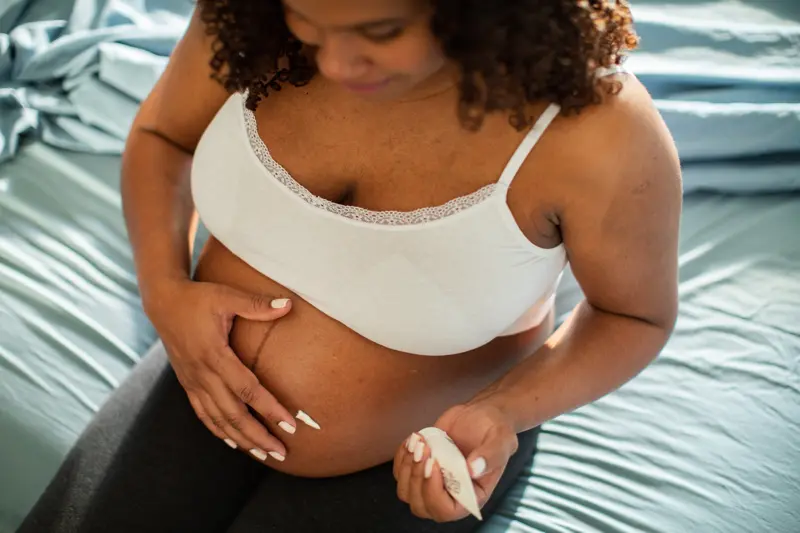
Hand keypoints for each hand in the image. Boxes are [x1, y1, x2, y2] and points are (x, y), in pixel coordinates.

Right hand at [144, 278, 295, 461]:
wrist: (162, 302)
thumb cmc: (198, 298)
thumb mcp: (226, 296)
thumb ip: (257, 304)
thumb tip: (288, 305)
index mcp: (214, 355)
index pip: (247, 389)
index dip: (269, 408)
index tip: (290, 424)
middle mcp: (202, 374)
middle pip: (234, 414)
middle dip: (259, 436)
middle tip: (282, 451)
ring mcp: (193, 381)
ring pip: (219, 420)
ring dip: (242, 439)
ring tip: (265, 454)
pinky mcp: (188, 383)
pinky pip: (204, 414)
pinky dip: (220, 431)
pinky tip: (235, 442)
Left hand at [393, 402, 518, 521]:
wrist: (481, 414)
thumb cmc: (495, 430)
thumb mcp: (501, 440)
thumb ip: (491, 455)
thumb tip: (474, 469)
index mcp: (471, 495)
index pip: (445, 511)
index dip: (433, 492)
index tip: (434, 464)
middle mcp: (450, 494)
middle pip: (420, 505)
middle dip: (417, 478)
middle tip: (425, 448)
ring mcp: (433, 482)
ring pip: (406, 491)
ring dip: (407, 467)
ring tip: (419, 442)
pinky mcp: (421, 467)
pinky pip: (400, 472)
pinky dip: (402, 456)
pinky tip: (414, 439)